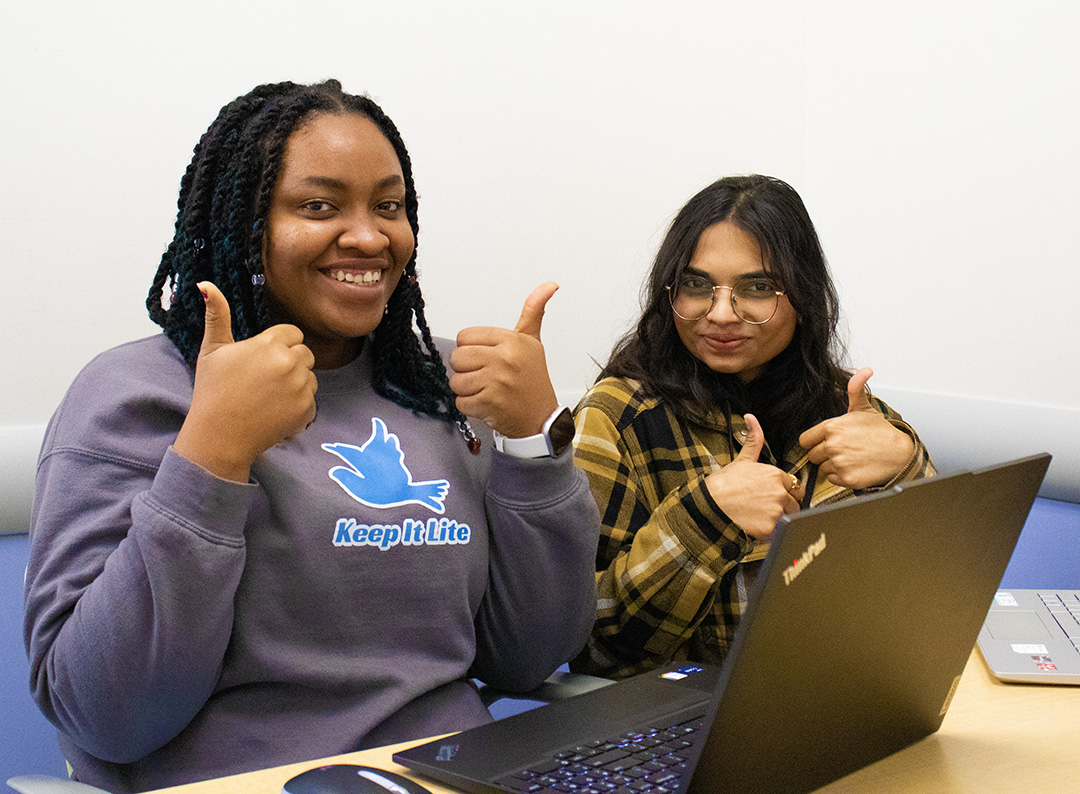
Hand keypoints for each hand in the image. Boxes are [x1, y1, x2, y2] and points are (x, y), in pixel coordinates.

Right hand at [173, 282, 317, 481]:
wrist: (219, 436)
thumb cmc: (212, 392)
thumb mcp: (212, 350)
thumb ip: (216, 315)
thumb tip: (206, 285)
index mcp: (269, 344)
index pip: (293, 334)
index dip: (279, 345)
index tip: (263, 359)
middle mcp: (289, 363)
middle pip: (305, 354)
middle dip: (290, 363)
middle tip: (265, 380)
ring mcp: (300, 387)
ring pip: (310, 377)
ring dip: (296, 384)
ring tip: (268, 396)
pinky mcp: (306, 409)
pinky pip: (312, 401)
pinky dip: (299, 407)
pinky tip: (275, 411)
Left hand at [449, 282, 559, 437]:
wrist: (541, 419)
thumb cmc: (533, 380)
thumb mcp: (533, 342)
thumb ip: (533, 311)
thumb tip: (550, 285)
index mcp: (512, 340)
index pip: (465, 337)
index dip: (471, 349)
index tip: (487, 358)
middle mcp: (504, 359)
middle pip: (457, 358)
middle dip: (466, 370)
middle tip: (485, 376)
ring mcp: (496, 382)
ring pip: (456, 381)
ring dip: (467, 390)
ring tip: (487, 390)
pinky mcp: (489, 404)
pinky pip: (460, 402)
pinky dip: (470, 407)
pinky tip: (487, 404)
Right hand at [704, 413, 802, 539]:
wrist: (710, 505)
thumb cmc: (724, 484)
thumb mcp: (741, 460)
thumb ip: (753, 440)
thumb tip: (751, 417)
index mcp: (775, 474)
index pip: (792, 485)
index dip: (783, 491)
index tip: (770, 495)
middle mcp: (779, 492)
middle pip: (794, 502)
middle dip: (784, 506)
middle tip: (765, 508)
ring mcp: (776, 510)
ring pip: (789, 517)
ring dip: (778, 519)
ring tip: (759, 518)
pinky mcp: (771, 527)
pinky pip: (779, 531)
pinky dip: (770, 532)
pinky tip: (756, 526)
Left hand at [797, 367, 913, 488]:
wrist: (901, 453)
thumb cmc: (881, 432)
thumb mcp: (864, 408)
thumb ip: (855, 389)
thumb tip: (864, 370)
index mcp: (832, 427)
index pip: (805, 440)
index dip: (814, 442)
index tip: (825, 442)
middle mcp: (833, 445)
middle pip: (812, 456)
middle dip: (824, 454)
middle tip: (843, 450)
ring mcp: (839, 462)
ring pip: (822, 468)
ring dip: (833, 465)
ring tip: (851, 457)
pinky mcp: (846, 478)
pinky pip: (832, 479)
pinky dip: (841, 476)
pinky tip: (854, 467)